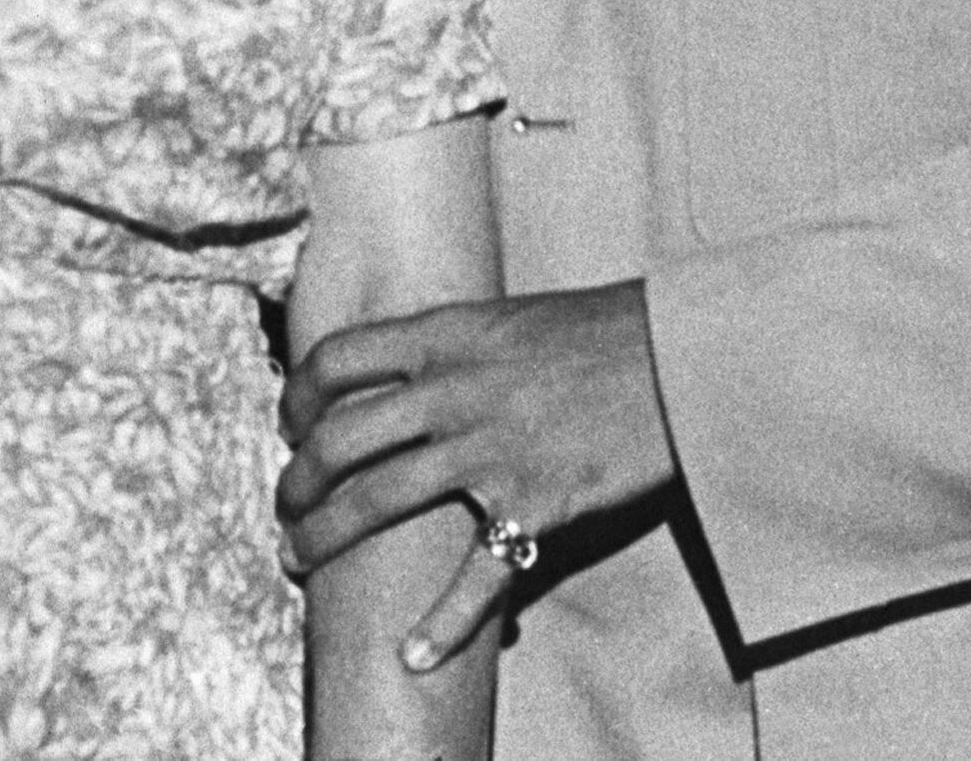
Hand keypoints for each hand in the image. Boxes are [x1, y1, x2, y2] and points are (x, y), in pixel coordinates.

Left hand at [276, 279, 678, 672]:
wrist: (683, 359)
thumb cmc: (604, 332)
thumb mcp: (509, 317)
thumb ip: (453, 344)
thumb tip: (406, 365)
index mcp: (442, 335)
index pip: (335, 359)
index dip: (296, 395)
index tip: (288, 423)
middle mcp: (450, 391)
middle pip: (338, 439)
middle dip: (297, 481)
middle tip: (287, 507)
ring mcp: (486, 451)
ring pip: (375, 500)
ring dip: (324, 536)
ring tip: (298, 558)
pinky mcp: (532, 506)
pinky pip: (475, 576)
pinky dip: (441, 624)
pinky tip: (412, 654)